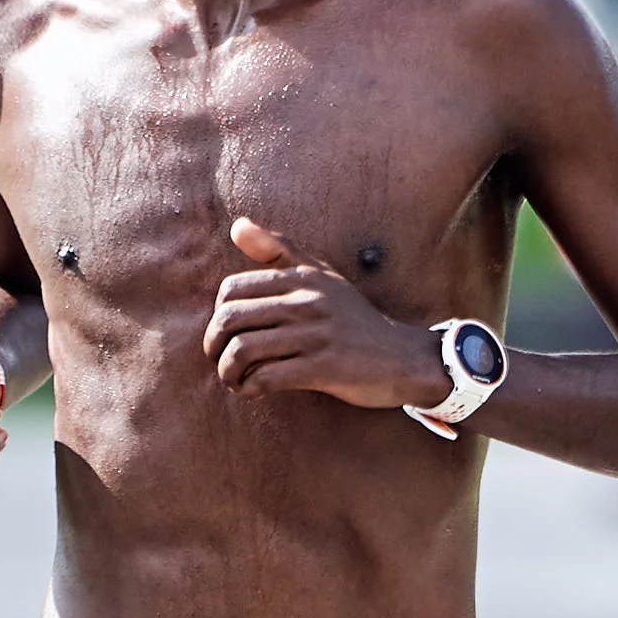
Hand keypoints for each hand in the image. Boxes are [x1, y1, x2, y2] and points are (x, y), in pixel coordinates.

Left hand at [203, 219, 448, 409]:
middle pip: (230, 319)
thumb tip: (236, 226)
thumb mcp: (323, 276)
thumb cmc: (355, 319)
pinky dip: (250, 387)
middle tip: (222, 361)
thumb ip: (279, 250)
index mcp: (301, 279)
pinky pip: (267, 377)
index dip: (219, 315)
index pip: (231, 289)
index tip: (229, 334)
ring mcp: (315, 335)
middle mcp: (306, 302)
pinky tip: (253, 392)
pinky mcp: (324, 368)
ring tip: (234, 380)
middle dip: (214, 346)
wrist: (404, 358)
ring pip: (243, 350)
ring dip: (228, 371)